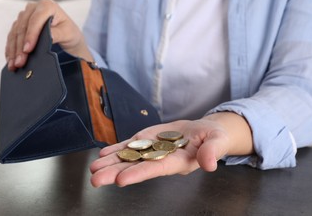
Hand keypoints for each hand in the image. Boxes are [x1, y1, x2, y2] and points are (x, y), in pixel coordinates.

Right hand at [5, 0, 91, 70]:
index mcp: (47, 5)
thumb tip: (46, 38)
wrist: (67, 37)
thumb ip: (56, 34)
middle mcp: (33, 8)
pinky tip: (10, 60)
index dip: (30, 36)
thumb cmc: (69, 33)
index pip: (35, 21)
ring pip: (15, 33)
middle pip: (23, 28)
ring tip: (13, 64)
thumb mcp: (68, 34)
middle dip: (20, 47)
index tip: (27, 50)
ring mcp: (24, 16)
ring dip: (13, 50)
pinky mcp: (19, 25)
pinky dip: (10, 49)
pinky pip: (12, 37)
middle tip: (19, 62)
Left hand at [90, 119, 231, 186]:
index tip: (121, 180)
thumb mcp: (218, 141)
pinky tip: (104, 153)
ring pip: (130, 157)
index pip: (156, 169)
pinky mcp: (149, 140)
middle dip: (116, 173)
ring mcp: (153, 150)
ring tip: (93, 169)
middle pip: (137, 166)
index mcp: (178, 162)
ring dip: (111, 162)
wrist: (204, 132)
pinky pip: (132, 145)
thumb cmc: (214, 138)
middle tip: (96, 180)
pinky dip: (117, 149)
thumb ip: (212, 151)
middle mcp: (162, 159)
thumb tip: (209, 165)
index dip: (139, 174)